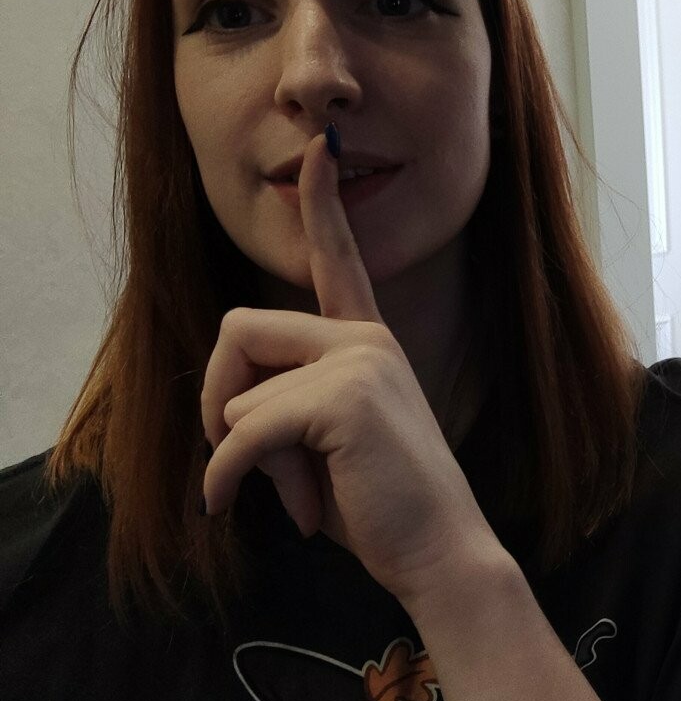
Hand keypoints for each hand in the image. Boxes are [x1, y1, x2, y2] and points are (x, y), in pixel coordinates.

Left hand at [199, 129, 493, 605]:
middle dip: (218, 399)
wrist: (441, 550)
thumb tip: (225, 412)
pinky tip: (242, 507)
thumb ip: (287, 405)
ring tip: (300, 495)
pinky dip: (229, 478)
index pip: (339, 258)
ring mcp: (360, 362)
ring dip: (246, 458)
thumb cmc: (384, 507)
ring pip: (240, 395)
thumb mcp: (327, 445)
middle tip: (241, 461)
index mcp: (368, 342)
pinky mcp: (344, 399)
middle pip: (238, 331)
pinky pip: (243, 432)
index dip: (324, 203)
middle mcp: (366, 339)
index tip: (319, 151)